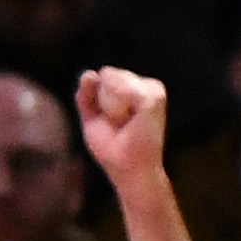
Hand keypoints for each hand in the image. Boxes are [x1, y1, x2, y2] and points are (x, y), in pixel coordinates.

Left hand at [74, 66, 174, 198]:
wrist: (127, 167)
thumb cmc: (112, 147)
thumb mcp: (92, 117)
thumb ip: (86, 95)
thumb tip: (88, 73)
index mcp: (135, 88)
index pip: (105, 75)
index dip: (98, 99)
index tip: (111, 120)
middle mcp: (147, 85)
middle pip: (108, 74)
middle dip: (103, 100)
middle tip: (118, 123)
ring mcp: (153, 90)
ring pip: (114, 79)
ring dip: (109, 105)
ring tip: (124, 123)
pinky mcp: (154, 98)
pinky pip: (122, 89)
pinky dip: (117, 108)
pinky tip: (129, 120)